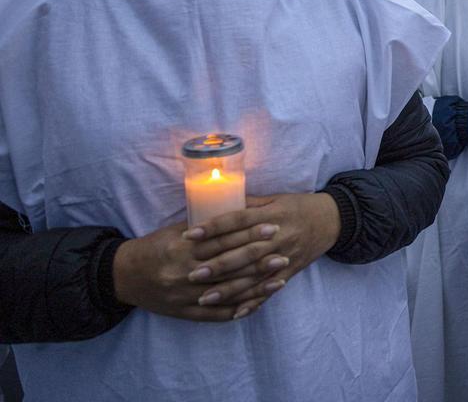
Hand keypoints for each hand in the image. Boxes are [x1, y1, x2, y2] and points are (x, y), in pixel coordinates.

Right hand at [112, 217, 283, 321]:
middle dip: (259, 261)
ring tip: (280, 280)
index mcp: (182, 248)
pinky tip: (258, 304)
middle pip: (229, 266)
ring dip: (256, 287)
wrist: (123, 277)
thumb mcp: (175, 231)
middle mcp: (185, 273)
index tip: (272, 227)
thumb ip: (204, 226)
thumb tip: (237, 212)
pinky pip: (215, 315)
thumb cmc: (154, 247)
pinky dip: (238, 310)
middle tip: (284, 254)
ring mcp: (185, 296)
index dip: (249, 233)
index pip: (223, 240)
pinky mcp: (185, 312)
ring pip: (227, 293)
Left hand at [183, 193, 340, 308]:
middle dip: (217, 265)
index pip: (238, 221)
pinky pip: (270, 290)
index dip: (214, 227)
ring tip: (204, 298)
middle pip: (244, 252)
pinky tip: (235, 313)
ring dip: (229, 289)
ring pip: (254, 276)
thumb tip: (216, 204)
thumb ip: (247, 204)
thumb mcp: (275, 198)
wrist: (333, 219)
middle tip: (191, 274)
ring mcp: (286, 256)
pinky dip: (254, 302)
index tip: (190, 234)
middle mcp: (279, 236)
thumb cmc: (299, 206)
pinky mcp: (291, 272)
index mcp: (273, 214)